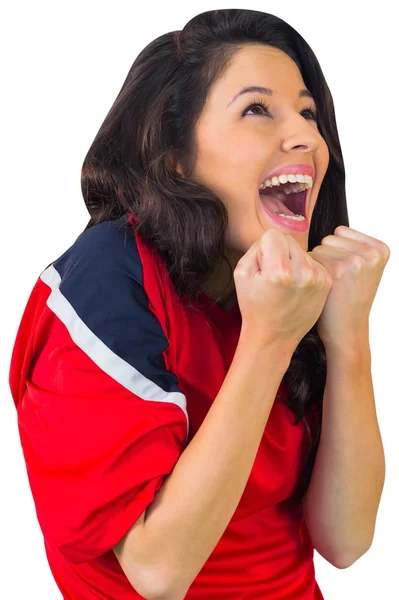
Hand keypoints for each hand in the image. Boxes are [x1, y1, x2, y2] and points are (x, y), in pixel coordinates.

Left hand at [307, 226, 389, 346]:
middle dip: (328, 257)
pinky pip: (310, 257)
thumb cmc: (349, 298)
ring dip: (319, 264)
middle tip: (338, 282)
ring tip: (332, 285)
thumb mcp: (365, 268)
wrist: (346, 328)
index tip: (347, 273)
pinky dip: (311, 271)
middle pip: (329, 239)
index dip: (337, 252)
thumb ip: (355, 245)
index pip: (341, 232)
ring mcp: (356, 261)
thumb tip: (334, 228)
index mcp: (381, 249)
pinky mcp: (337, 270)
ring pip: (318, 248)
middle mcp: (371, 254)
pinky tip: (322, 287)